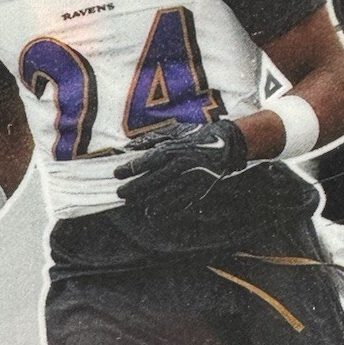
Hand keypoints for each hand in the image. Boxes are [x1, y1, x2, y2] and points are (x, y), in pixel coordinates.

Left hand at [115, 118, 248, 220]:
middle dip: (135, 188)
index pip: (146, 161)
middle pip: (153, 180)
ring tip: (136, 205)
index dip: (130, 169)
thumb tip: (129, 146)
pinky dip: (168, 209)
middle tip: (121, 194)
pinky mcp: (200, 189)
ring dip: (149, 201)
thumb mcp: (174, 131)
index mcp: (172, 149)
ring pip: (165, 194)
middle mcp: (180, 165)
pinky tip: (156, 213)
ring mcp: (190, 179)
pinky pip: (182, 202)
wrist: (227, 144)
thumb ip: (151, 139)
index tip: (117, 174)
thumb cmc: (196, 136)